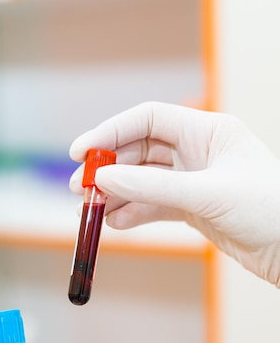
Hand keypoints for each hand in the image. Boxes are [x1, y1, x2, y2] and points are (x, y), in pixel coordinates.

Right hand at [69, 101, 279, 286]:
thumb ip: (152, 186)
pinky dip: (132, 214)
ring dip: (116, 194)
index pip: (148, 119)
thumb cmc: (267, 209)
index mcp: (207, 131)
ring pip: (143, 182)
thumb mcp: (206, 194)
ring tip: (90, 210)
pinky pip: (153, 206)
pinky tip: (114, 223)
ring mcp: (194, 181)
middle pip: (140, 151)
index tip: (81, 151)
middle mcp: (198, 152)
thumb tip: (105, 178)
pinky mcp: (192, 209)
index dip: (111, 131)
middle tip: (81, 187)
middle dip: (109, 169)